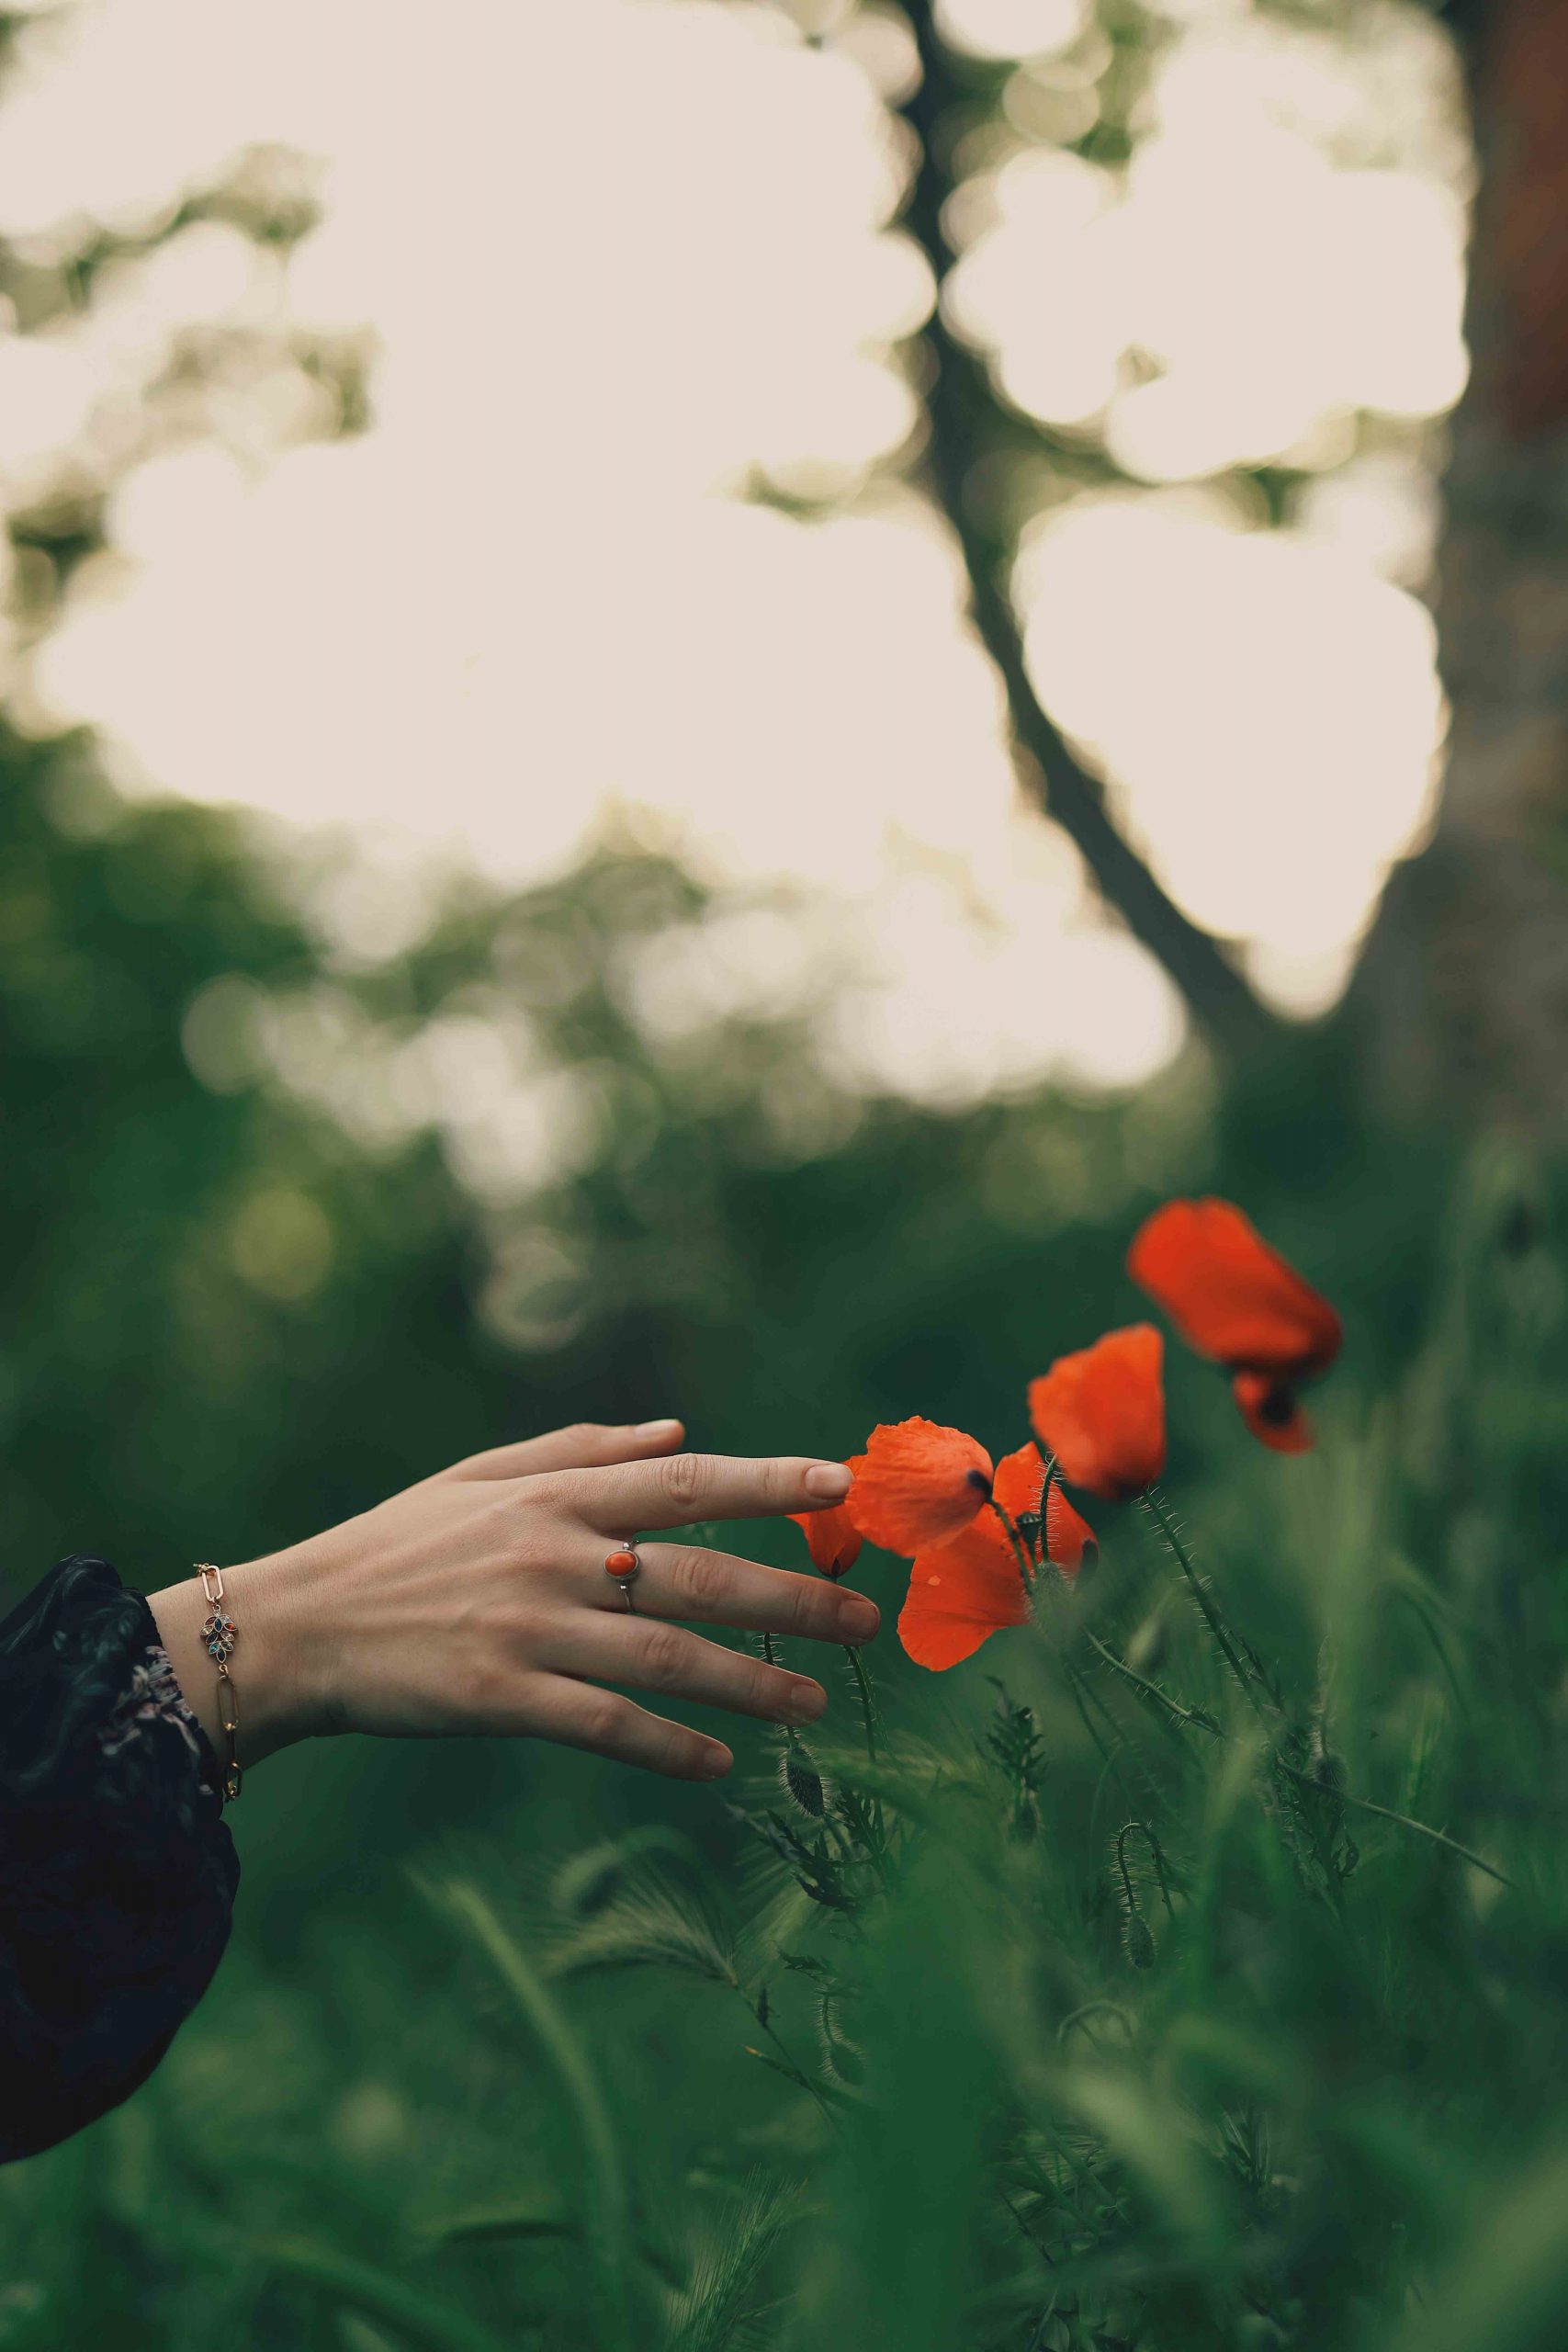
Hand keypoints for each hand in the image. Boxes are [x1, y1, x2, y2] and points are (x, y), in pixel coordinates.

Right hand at [147, 1419, 874, 1783]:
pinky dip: (669, 1745)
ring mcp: (529, 1628)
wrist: (297, 1625)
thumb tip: (681, 1433)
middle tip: (863, 1620)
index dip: (768, 1481)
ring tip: (816, 1705)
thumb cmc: (395, 1547)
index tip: (840, 1483)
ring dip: (751, 1682)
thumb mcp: (481, 1477)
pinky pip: (606, 1724)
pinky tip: (720, 1761)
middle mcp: (553, 1555)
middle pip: (698, 1573)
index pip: (684, 1482)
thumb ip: (584, 1449)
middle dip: (791, 1596)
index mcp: (553, 1496)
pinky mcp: (501, 1697)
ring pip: (667, 1656)